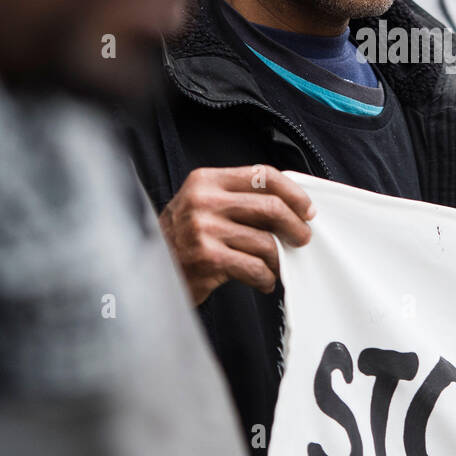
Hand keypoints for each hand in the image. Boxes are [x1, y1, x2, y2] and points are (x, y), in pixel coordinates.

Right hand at [158, 164, 314, 304]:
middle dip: (295, 226)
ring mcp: (203, 230)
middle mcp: (202, 201)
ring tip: (275, 266)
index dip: (292, 193)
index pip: (262, 175)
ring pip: (266, 241)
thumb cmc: (183, 241)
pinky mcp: (207, 259)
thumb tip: (291, 205)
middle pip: (270, 206)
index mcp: (205, 180)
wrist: (149, 274)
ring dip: (279, 259)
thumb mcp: (203, 207)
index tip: (307, 209)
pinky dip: (266, 278)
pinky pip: (255, 268)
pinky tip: (263, 281)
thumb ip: (238, 199)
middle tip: (302, 238)